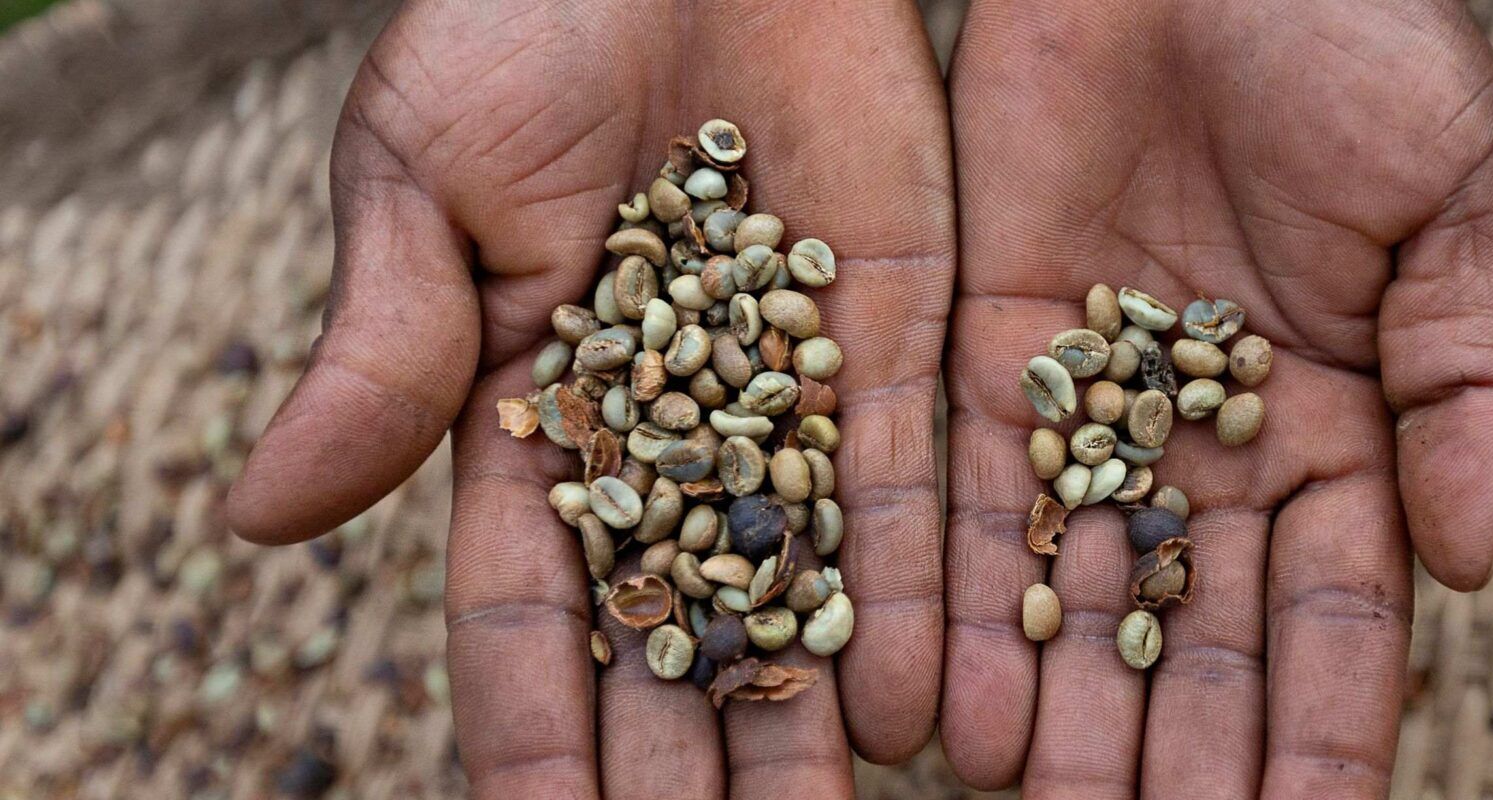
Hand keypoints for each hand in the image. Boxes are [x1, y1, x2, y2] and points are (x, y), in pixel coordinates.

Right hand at [224, 1, 953, 795]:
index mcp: (530, 410)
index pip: (523, 610)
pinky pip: (908, 486)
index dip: (534, 732)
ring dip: (807, 720)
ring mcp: (790, 393)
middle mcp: (669, 430)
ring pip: (798, 588)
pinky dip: (910, 594)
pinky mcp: (902, 334)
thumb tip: (258, 521)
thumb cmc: (524, 22)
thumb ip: (383, 350)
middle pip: (674, 633)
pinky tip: (920, 706)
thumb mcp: (424, 176)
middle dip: (687, 766)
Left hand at [939, 1, 1492, 795]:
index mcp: (1344, 424)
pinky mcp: (985, 348)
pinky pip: (971, 499)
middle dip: (1183, 758)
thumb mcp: (1462, 195)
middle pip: (1198, 637)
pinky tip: (954, 711)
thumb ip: (1476, 373)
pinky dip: (960, 604)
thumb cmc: (1358, 38)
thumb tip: (1475, 559)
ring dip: (1064, 716)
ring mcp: (1095, 403)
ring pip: (1076, 594)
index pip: (1341, 619)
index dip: (1331, 734)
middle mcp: (1212, 443)